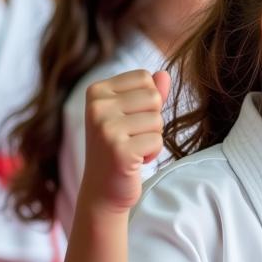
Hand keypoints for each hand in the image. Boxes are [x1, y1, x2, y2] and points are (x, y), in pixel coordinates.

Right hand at [79, 69, 169, 216]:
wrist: (103, 188)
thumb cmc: (120, 147)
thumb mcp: (131, 115)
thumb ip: (148, 93)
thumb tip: (164, 73)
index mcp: (97, 90)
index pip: (145, 78)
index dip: (147, 101)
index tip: (130, 120)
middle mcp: (97, 106)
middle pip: (153, 97)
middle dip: (152, 120)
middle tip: (133, 137)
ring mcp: (106, 128)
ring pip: (158, 120)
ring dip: (153, 138)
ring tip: (133, 149)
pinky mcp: (119, 150)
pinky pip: (158, 140)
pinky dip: (153, 153)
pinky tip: (134, 161)